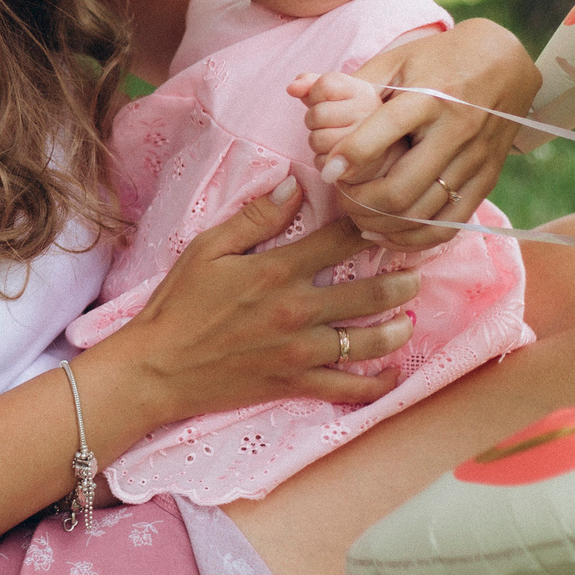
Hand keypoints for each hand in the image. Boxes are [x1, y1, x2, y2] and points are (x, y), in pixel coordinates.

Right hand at [97, 177, 419, 427]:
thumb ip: (254, 219)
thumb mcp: (207, 250)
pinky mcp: (296, 383)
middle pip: (369, 292)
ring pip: (369, 340)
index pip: (340, 242)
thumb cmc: (178, 304)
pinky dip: (377, 383)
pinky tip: (394, 374)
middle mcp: (298, 310)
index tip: (388, 222)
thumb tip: (293, 186)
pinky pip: (349, 388)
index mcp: (278, 271)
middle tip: (416, 271)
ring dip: (397, 328)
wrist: (158, 366)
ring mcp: (301, 351)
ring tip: (408, 317)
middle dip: (401, 280)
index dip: (370, 228)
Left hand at [288, 69, 379, 155]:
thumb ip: (311, 84)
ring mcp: (367, 140)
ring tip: (332, 139)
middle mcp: (369, 112)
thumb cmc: (349, 118)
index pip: (324, 85)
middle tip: (328, 124)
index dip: (315, 94)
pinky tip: (336, 155)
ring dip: (317, 141)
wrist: (376, 152)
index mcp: (363, 91)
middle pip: (317, 114)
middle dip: (314, 121)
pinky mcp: (359, 166)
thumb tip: (292, 88)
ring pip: (317, 139)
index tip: (325, 100)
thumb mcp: (335, 95)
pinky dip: (322, 160)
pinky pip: (321, 162)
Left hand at [311, 20, 536, 250]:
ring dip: (383, 224)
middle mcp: (456, 130)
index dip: (350, 155)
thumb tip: (295, 87)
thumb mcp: (397, 61)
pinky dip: (415, 238)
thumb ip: (348, 82)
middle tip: (340, 197)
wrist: (507, 64)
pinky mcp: (487, 180)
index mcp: (431, 95)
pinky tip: (387, 233)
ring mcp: (475, 160)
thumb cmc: (440, 60)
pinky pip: (450, 225)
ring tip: (357, 217)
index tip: (326, 170)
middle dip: (362, 201)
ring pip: (424, 213)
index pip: (386, 131)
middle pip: (403, 187)